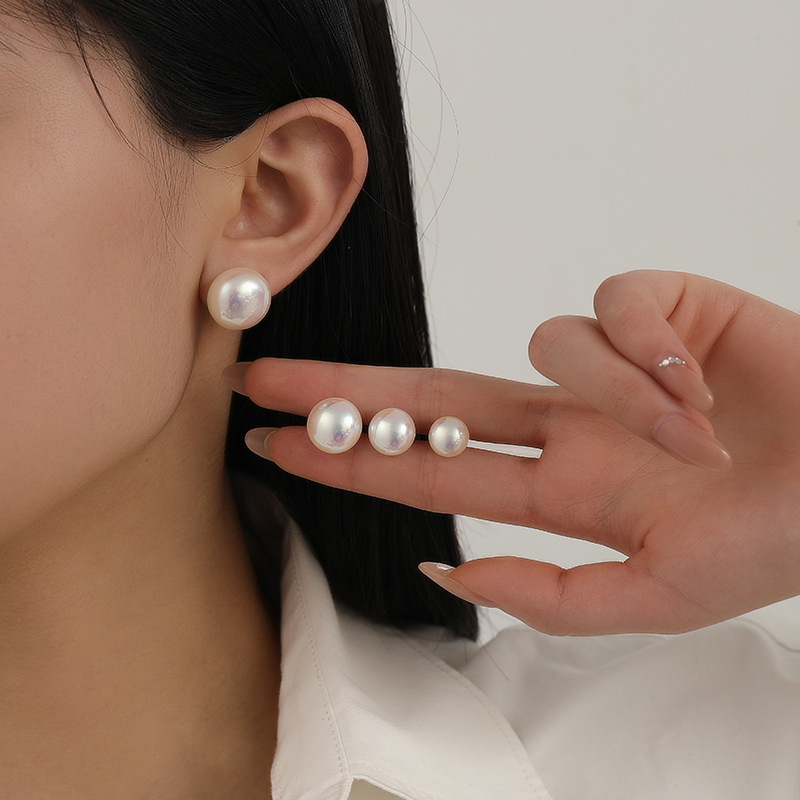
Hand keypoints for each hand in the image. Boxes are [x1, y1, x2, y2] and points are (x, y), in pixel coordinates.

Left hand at [225, 270, 799, 634]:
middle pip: (429, 393)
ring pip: (546, 343)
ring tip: (692, 431)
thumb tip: (446, 567)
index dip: (353, 452)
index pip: (428, 463)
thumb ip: (548, 595)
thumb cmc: (774, 540)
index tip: (280, 439)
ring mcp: (608, 364)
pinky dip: (651, 349)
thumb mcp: (655, 596)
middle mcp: (569, 421)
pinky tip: (697, 381)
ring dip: (616, 392)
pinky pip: (616, 306)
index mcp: (562, 487)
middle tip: (263, 377)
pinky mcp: (660, 309)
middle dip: (347, 387)